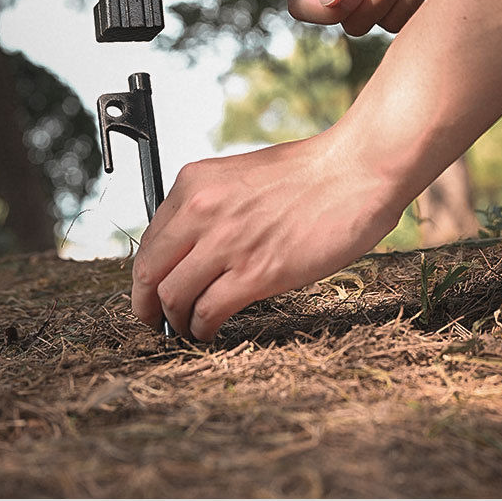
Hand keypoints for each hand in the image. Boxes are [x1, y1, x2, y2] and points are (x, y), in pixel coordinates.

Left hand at [131, 126, 402, 340]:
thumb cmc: (309, 174)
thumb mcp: (240, 176)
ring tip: (188, 329)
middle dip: (147, 305)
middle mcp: (201, 210)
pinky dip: (202, 329)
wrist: (354, 170)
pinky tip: (211, 331)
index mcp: (195, 183)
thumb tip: (193, 247)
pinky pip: (207, 312)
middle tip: (156, 319)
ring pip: (173, 298)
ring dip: (175, 323)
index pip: (149, 241)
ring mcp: (226, 243)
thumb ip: (211, 207)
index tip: (154, 290)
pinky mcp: (255, 273)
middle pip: (149, 273)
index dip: (148, 275)